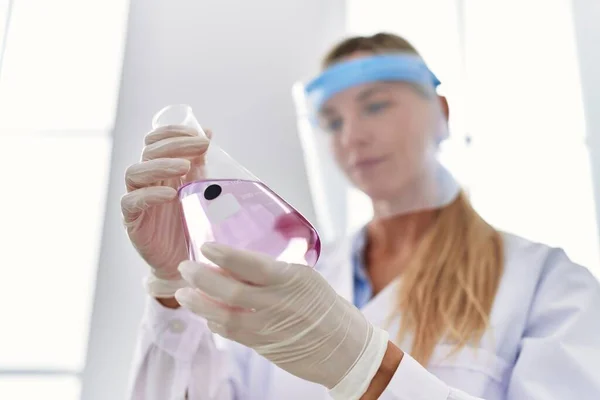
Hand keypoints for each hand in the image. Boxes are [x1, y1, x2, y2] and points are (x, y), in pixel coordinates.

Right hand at [120, 125, 210, 297]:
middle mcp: (146, 181)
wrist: (185, 260)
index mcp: (160, 170)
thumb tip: (208, 131)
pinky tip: (170, 194)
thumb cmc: (191, 222)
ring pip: (135, 173)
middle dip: (174, 145)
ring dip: (161, 166)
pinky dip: (150, 195)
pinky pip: (132, 202)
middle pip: (148, 152)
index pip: (155, 141)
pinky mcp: (132, 221)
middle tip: (200, 146)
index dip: (173, 132)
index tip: (199, 135)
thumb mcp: (200, 189)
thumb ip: (200, 163)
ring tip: (185, 167)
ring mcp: (137, 200)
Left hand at [175, 243, 389, 398]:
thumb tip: (237, 263)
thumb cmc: (327, 308)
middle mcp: (278, 303)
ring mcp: (268, 327)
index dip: (225, 256)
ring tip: (182, 293)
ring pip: (224, 315)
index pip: (252, 264)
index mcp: (292, 279)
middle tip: (185, 267)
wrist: (345, 348)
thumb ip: (274, 272)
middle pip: (231, 290)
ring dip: (199, 303)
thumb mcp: (306, 279)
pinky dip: (214, 322)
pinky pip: (232, 333)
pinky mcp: (263, 346)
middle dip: (202, 278)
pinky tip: (205, 314)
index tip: (206, 247)